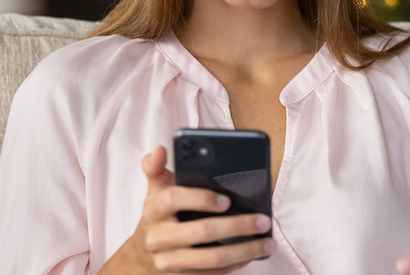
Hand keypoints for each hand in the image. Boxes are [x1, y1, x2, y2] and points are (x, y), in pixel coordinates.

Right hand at [105, 146, 274, 273]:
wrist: (142, 257)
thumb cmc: (158, 216)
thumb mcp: (155, 191)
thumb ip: (156, 168)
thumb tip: (159, 148)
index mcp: (153, 209)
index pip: (174, 199)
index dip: (201, 198)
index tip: (226, 199)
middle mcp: (158, 236)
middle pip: (201, 231)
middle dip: (236, 226)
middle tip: (262, 220)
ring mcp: (169, 261)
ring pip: (211, 258)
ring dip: (244, 251)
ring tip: (267, 242)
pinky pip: (213, 274)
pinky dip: (236, 265)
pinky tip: (253, 254)